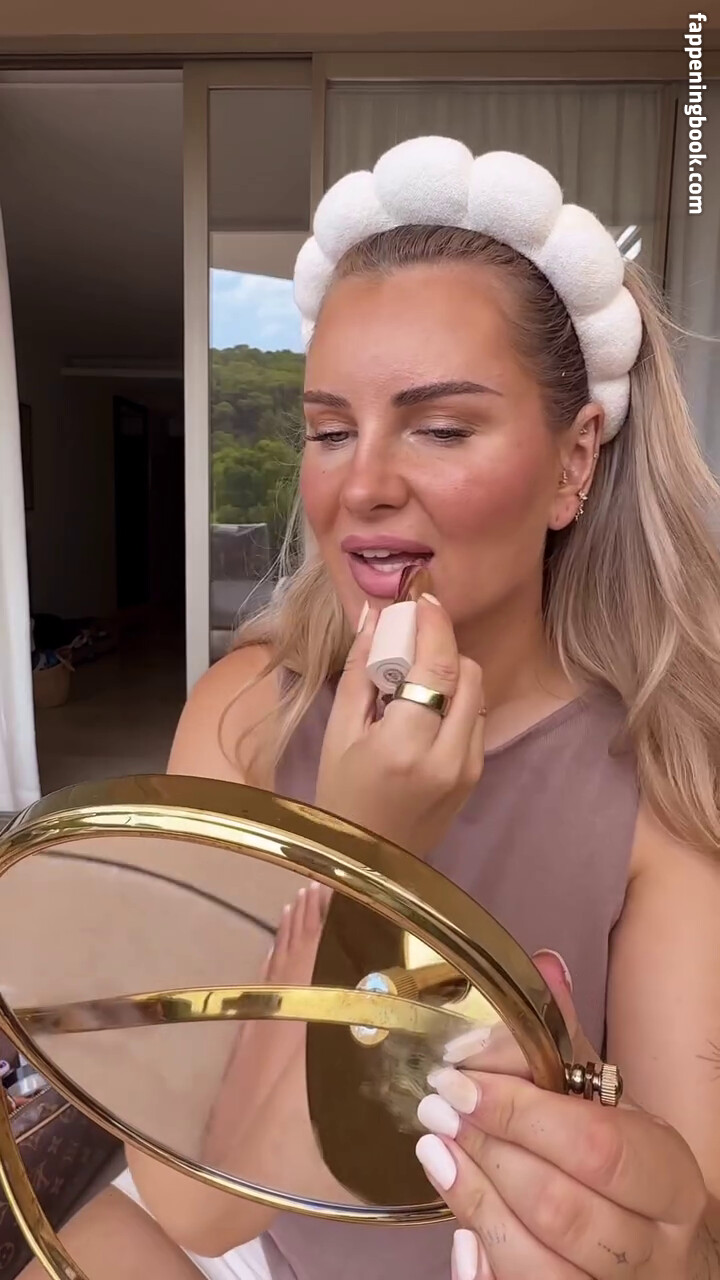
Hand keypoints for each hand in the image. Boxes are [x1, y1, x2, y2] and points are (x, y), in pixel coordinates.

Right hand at [315, 596, 484, 857]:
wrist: (366, 866)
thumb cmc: (340, 797)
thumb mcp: (338, 733)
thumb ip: (360, 670)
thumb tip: (374, 616)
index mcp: (405, 746)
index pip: (438, 667)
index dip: (435, 624)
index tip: (423, 598)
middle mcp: (447, 758)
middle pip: (467, 674)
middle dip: (442, 649)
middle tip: (409, 646)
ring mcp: (467, 770)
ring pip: (476, 695)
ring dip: (450, 676)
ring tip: (412, 685)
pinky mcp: (475, 778)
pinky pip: (474, 721)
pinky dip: (454, 705)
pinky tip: (422, 714)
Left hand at [415, 952, 707, 1278]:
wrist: (663, 1253)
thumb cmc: (627, 1169)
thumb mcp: (608, 1102)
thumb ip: (567, 1040)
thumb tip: (542, 966)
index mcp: (669, 1178)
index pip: (596, 1146)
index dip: (521, 1113)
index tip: (461, 1079)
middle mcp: (654, 1246)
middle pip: (561, 1206)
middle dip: (489, 1152)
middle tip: (438, 1109)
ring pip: (537, 1263)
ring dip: (474, 1200)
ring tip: (435, 1150)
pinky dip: (482, 1264)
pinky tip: (456, 1223)